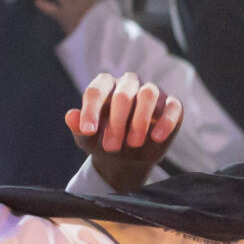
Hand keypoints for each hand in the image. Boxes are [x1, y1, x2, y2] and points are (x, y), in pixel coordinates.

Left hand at [66, 71, 182, 193]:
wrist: (126, 160)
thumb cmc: (104, 142)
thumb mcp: (88, 139)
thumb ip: (80, 127)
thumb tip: (70, 116)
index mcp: (106, 86)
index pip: (97, 90)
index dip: (91, 109)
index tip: (88, 130)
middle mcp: (129, 84)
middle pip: (123, 93)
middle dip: (116, 122)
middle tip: (111, 146)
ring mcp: (152, 92)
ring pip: (148, 94)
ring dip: (140, 120)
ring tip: (133, 143)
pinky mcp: (172, 105)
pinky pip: (173, 106)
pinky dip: (166, 121)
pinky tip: (157, 137)